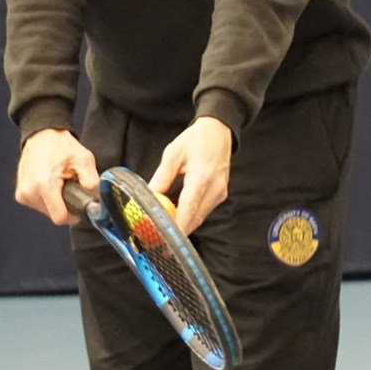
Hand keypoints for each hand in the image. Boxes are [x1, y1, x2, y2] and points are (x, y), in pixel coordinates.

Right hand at [16, 128, 99, 226]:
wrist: (42, 135)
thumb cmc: (62, 146)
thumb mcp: (84, 160)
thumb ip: (92, 184)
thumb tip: (96, 202)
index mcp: (44, 186)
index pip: (60, 218)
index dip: (74, 215)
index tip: (80, 204)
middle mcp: (29, 193)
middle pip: (54, 214)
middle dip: (66, 205)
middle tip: (70, 186)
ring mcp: (22, 194)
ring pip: (47, 211)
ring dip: (57, 201)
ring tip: (61, 183)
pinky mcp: (20, 194)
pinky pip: (39, 205)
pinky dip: (48, 198)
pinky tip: (52, 184)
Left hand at [149, 116, 234, 235]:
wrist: (219, 132)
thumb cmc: (195, 140)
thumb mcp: (173, 154)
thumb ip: (161, 177)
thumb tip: (149, 197)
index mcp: (202, 177)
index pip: (188, 209)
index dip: (175, 226)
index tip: (161, 237)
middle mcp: (215, 189)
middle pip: (195, 219)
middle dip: (176, 230)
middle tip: (157, 237)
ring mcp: (220, 193)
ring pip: (200, 217)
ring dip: (183, 224)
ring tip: (164, 228)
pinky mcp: (221, 194)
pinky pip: (204, 211)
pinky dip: (190, 216)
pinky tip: (177, 215)